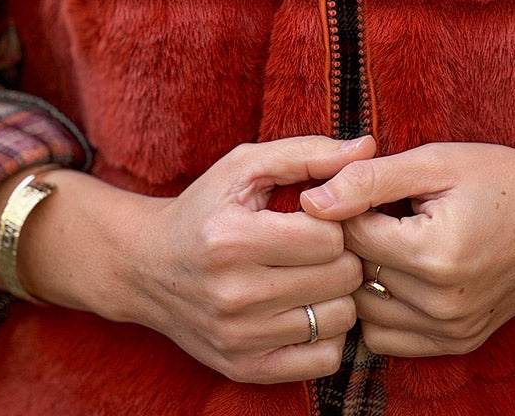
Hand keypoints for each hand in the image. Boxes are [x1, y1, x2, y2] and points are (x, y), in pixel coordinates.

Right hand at [11, 136, 375, 383]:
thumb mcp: (245, 166)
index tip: (321, 215)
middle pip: (339, 278)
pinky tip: (309, 307)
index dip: (336, 220)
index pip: (328, 236)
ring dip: (338, 294)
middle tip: (324, 244)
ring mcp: (238, 338)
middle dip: (342, 255)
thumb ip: (308, 152)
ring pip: (339, 320)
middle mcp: (232, 294)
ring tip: (317, 274)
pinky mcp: (244, 369)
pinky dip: (328, 333)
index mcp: (232, 238)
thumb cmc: (205, 207)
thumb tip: (368, 146)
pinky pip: (324, 361)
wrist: (146, 267)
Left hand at [300, 142, 514, 358]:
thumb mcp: (434, 161)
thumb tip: (311, 200)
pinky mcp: (459, 342)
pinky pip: (391, 338)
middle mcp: (443, 302)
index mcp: (435, 254)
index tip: (363, 188)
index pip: (352, 237)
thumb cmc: (495, 176)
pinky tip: (401, 273)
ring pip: (366, 313)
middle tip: (374, 214)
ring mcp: (452, 329)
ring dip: (366, 278)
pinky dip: (384, 309)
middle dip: (354, 243)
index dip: (347, 207)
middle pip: (357, 276)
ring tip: (389, 242)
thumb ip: (368, 179)